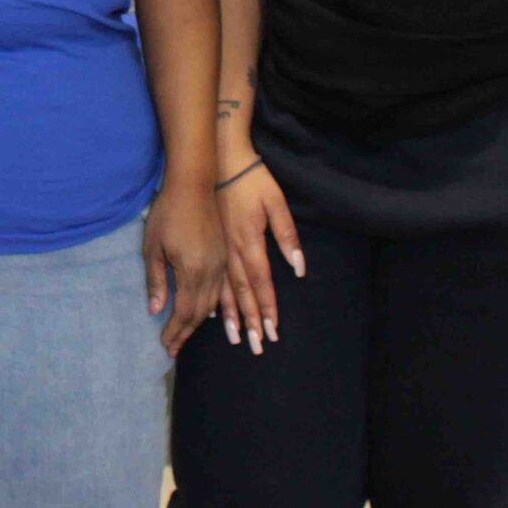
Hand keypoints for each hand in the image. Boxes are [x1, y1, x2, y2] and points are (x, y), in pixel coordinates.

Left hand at [144, 174, 225, 354]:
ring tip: (186, 336)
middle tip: (173, 348)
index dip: (175, 331)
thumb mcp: (153, 247)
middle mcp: (211, 272)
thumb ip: (156, 280)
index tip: (166, 346)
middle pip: (201, 313)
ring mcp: (221, 264)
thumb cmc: (167, 213)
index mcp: (192, 271)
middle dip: (186, 332)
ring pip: (213, 303)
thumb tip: (155, 311)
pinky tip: (207, 314)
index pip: (184, 311)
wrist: (194, 185)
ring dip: (199, 322)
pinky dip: (213, 306)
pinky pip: (222, 290)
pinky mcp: (225, 257)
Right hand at [212, 156, 302, 354]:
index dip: (267, 308)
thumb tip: (298, 268)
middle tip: (257, 346)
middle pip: (243, 292)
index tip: (272, 331)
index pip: (261, 282)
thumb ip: (287, 235)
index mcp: (249, 240)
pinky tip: (214, 311)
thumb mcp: (275, 202)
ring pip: (224, 289)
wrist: (217, 160)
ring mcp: (217, 248)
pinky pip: (211, 276)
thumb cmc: (250, 180)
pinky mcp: (210, 243)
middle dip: (251, 320)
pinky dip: (214, 296)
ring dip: (231, 315)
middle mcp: (231, 250)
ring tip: (235, 337)